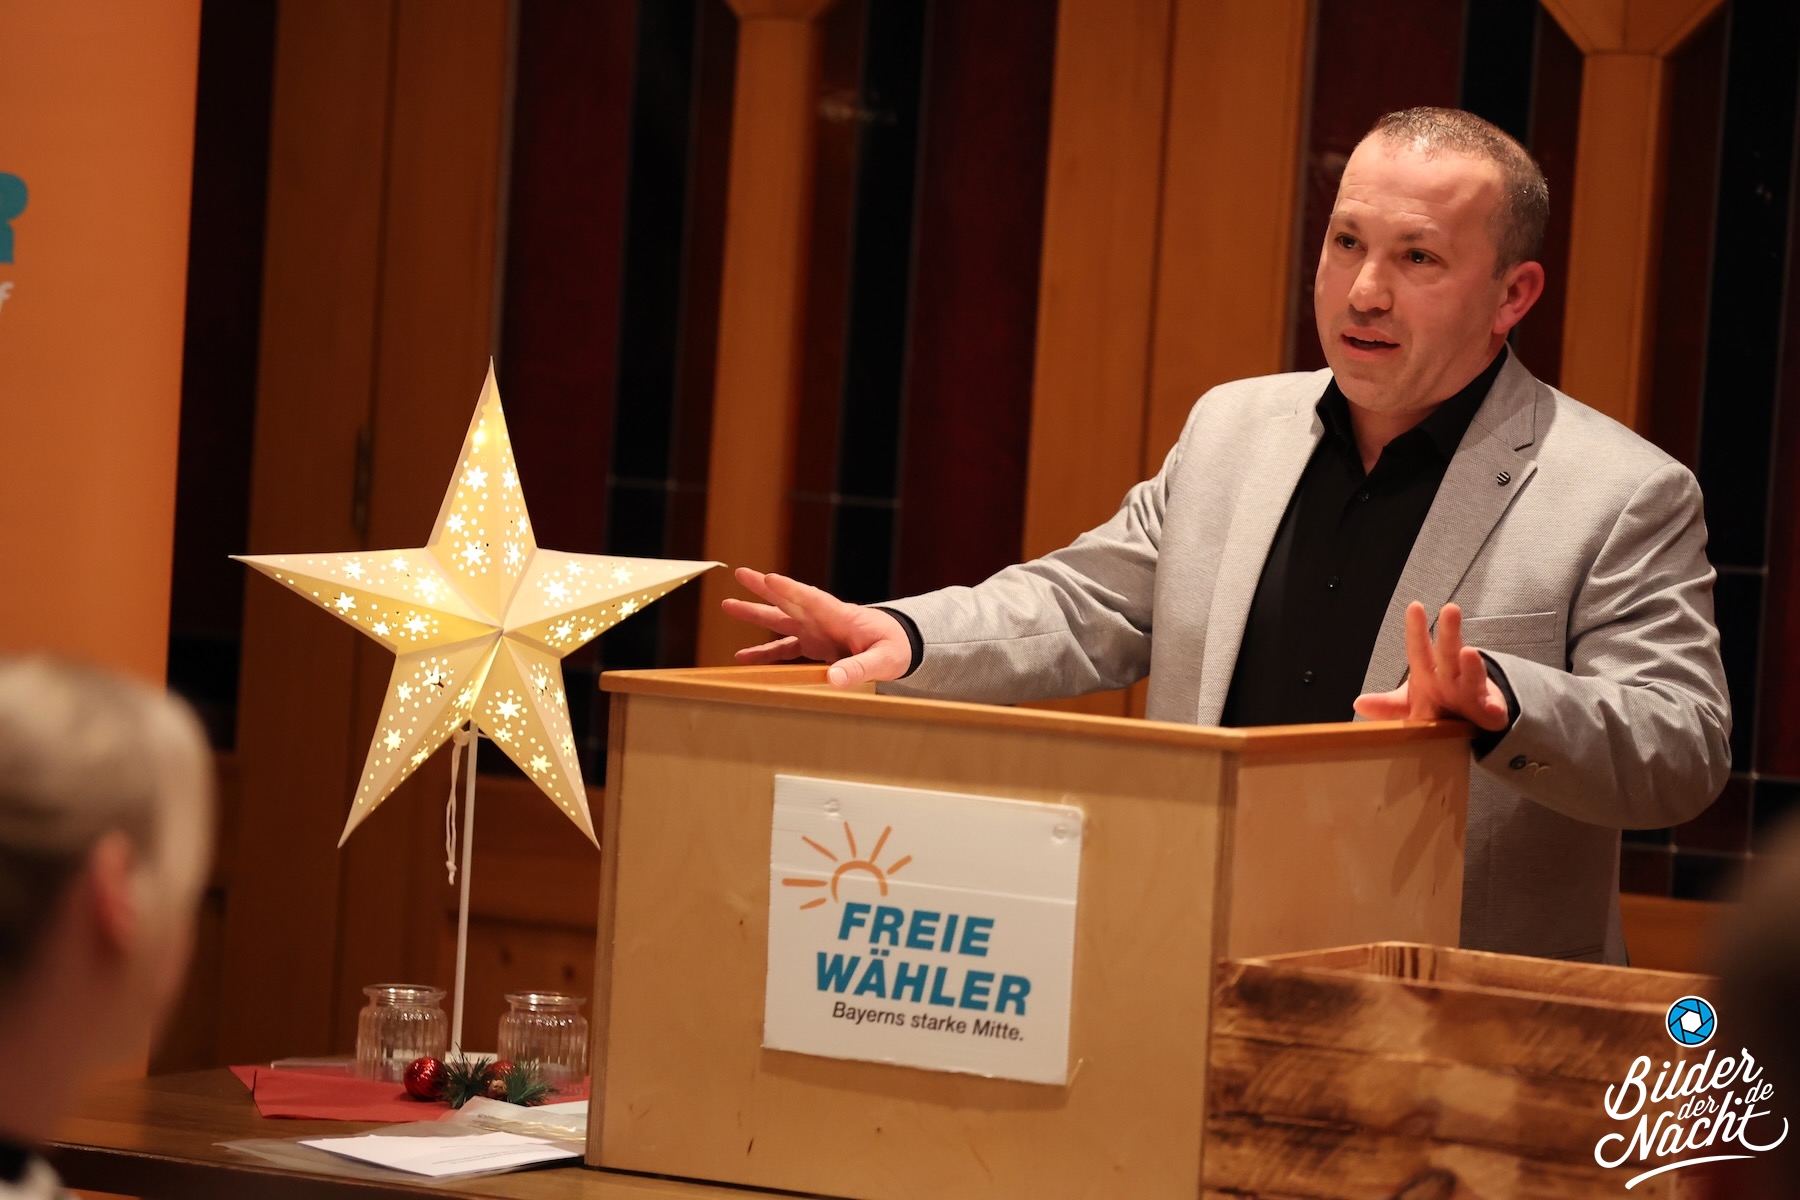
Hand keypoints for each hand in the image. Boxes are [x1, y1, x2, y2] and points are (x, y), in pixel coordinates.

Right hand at [720, 567, 913, 687]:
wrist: (903, 646)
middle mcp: (823, 620)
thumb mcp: (884, 660)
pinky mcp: (814, 646)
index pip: (812, 599)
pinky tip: (743, 658)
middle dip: (765, 589)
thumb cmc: (897, 647)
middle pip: (789, 601)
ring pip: (781, 620)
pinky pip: (785, 649)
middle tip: (740, 574)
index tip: (769, 578)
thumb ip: (859, 668)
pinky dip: (765, 653)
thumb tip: (834, 679)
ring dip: (756, 614)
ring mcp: (816, 632)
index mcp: (841, 616)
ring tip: (728, 605)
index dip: (790, 589)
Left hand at [1352, 602, 1508, 730]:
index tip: (1415, 606)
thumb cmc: (1437, 705)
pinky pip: (1492, 711)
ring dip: (1471, 666)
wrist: (1470, 719)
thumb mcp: (1410, 705)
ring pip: (1472, 676)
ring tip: (1468, 652)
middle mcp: (1450, 676)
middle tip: (1450, 609)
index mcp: (1427, 672)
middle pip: (1447, 652)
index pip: (1419, 648)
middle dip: (1448, 632)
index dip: (1416, 629)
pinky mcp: (1489, 712)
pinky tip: (1494, 709)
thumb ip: (1387, 705)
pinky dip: (1494, 709)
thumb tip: (1359, 703)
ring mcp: (1471, 691)